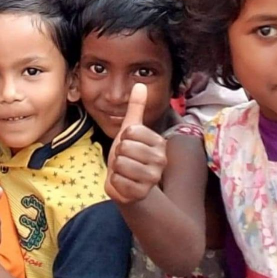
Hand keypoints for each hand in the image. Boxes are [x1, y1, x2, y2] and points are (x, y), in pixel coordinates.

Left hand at [105, 83, 167, 204]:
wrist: (128, 184)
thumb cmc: (129, 154)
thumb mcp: (130, 129)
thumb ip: (136, 108)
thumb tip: (140, 84)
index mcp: (159, 143)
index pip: (131, 132)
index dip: (123, 137)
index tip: (129, 145)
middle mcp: (161, 161)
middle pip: (125, 147)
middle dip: (119, 153)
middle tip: (125, 159)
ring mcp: (153, 179)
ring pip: (121, 164)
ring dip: (117, 168)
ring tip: (125, 171)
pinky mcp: (141, 193)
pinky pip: (118, 180)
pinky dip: (115, 182)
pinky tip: (124, 183)